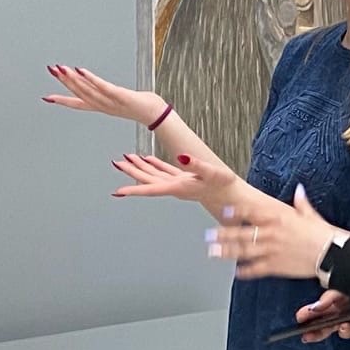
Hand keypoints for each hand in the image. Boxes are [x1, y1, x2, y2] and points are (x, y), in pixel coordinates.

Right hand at [44, 64, 163, 127]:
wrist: (156, 114)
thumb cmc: (140, 105)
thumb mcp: (120, 100)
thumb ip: (109, 95)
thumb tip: (101, 88)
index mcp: (102, 107)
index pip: (78, 104)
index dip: (63, 101)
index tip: (47, 97)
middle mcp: (104, 106)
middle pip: (80, 93)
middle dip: (65, 82)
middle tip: (52, 70)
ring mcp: (111, 102)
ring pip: (88, 90)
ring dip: (73, 79)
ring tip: (62, 69)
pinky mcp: (121, 96)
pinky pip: (103, 87)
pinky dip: (91, 79)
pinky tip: (81, 71)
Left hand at [110, 149, 234, 201]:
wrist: (232, 194)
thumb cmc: (224, 185)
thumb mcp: (212, 172)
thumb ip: (196, 164)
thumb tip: (181, 156)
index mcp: (178, 188)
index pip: (151, 189)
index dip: (133, 190)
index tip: (118, 192)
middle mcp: (175, 187)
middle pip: (148, 180)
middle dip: (131, 172)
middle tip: (117, 163)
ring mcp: (178, 183)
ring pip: (154, 175)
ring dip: (140, 167)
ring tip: (126, 157)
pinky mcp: (184, 179)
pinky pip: (165, 171)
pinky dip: (154, 164)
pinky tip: (147, 158)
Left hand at [209, 184, 341, 280]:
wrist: (334, 254)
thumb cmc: (324, 235)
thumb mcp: (311, 215)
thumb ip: (301, 202)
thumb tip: (299, 190)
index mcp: (279, 218)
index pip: (252, 213)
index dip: (236, 212)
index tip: (223, 211)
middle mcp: (271, 234)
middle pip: (242, 234)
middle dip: (223, 235)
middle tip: (209, 235)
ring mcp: (272, 251)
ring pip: (244, 252)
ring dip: (227, 252)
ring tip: (213, 252)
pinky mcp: (276, 267)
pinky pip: (256, 269)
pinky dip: (245, 271)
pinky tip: (236, 272)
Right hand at [293, 288, 349, 343]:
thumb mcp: (343, 289)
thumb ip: (328, 299)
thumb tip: (314, 308)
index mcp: (337, 304)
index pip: (319, 313)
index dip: (307, 317)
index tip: (299, 320)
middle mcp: (346, 314)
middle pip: (328, 328)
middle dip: (317, 332)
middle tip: (308, 335)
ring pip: (347, 333)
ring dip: (346, 330)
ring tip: (348, 324)